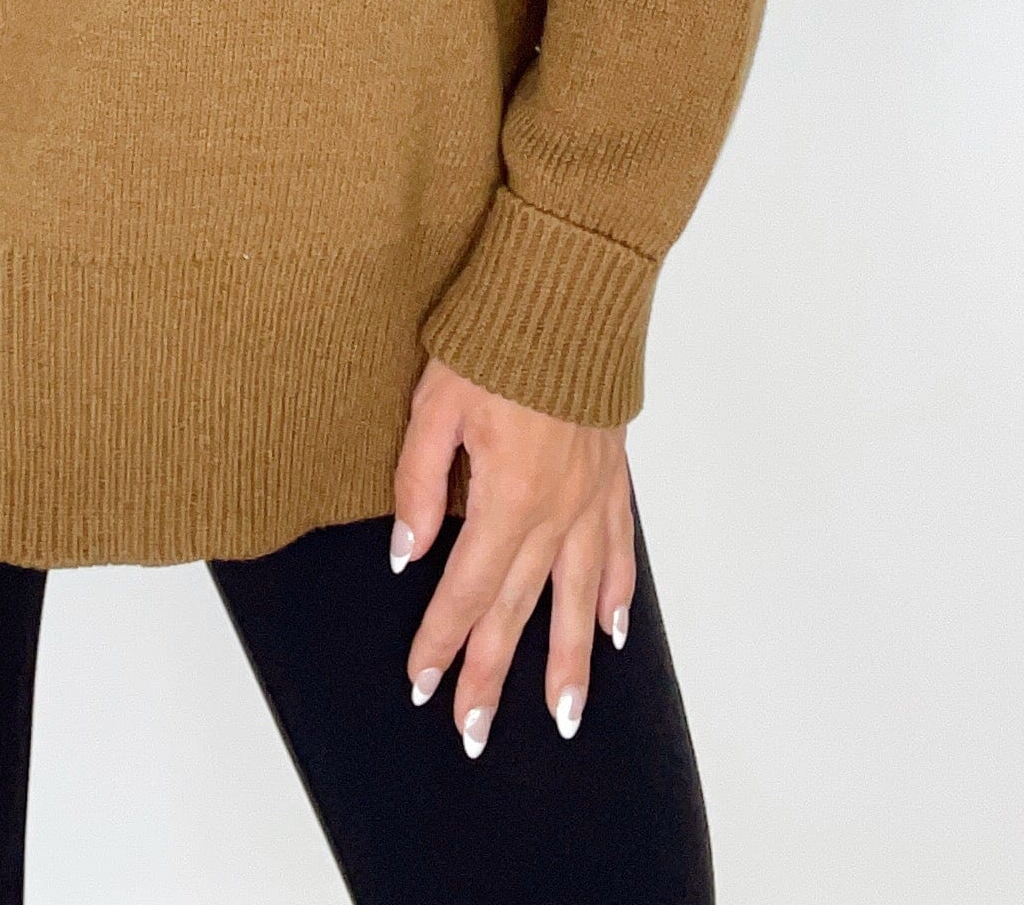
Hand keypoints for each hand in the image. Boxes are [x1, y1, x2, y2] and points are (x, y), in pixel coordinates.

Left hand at [389, 353, 632, 756]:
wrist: (566, 292)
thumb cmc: (492, 339)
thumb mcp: (433, 403)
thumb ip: (418, 483)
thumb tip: (405, 555)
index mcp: (506, 497)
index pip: (464, 589)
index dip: (440, 641)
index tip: (423, 683)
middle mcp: (555, 512)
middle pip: (517, 610)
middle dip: (493, 674)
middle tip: (475, 732)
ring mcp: (590, 499)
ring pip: (577, 600)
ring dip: (568, 663)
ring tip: (562, 716)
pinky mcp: (612, 478)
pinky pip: (618, 551)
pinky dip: (615, 595)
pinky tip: (613, 633)